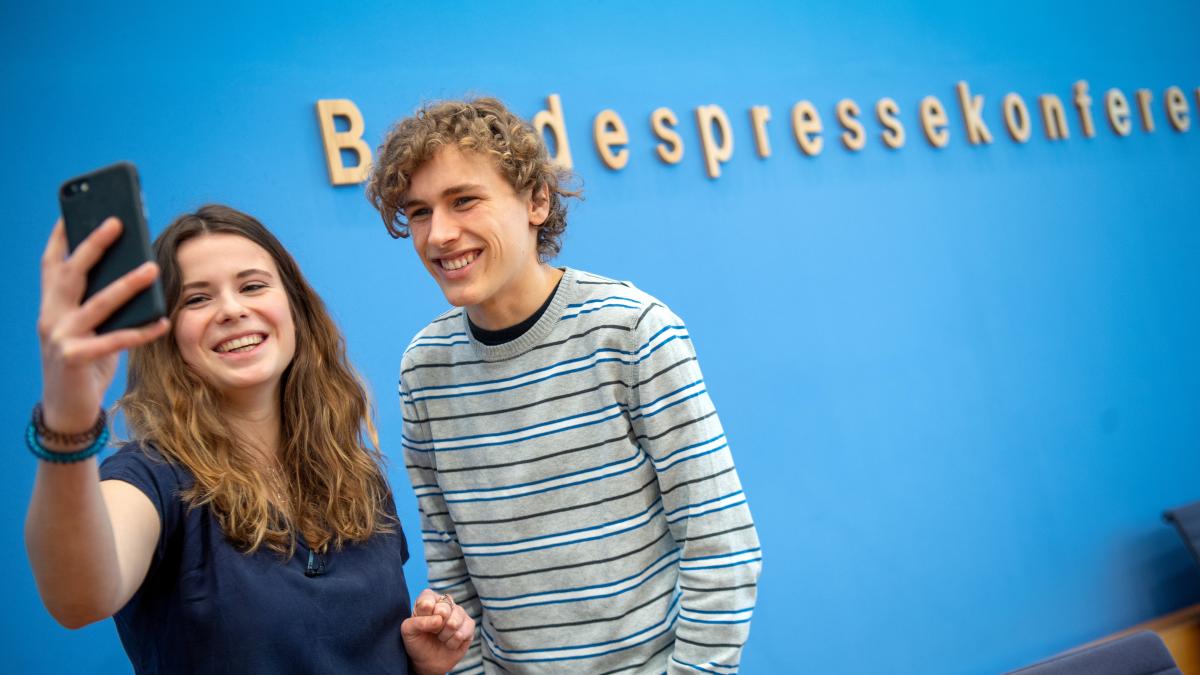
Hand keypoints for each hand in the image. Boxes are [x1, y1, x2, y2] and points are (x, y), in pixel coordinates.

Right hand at [38, 218, 168, 439]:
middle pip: (72, 273)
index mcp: (51, 306)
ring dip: (126, 284)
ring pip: (97, 304)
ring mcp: (60, 338)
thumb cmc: (84, 363)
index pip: (51, 264)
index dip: (61, 237)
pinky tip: (162, 321)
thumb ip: (102, 305)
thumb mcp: (88, 329)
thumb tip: (137, 273)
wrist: (67, 410)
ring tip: (152, 268)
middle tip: (117, 221)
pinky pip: (115, 341)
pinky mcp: (76, 359)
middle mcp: (50, 317)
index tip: (72, 210)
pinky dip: (141, 331)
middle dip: (94, 245)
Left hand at [402, 588, 474, 674]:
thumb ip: (418, 621)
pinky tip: (449, 643)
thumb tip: (439, 618)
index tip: (421, 623)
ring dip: (444, 636)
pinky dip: (453, 643)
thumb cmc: (417, 642)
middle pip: (444, 609)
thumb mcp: (408, 632)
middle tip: (432, 632)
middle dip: (436, 627)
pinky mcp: (469, 625)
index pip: (428, 598)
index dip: (425, 613)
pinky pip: (463, 633)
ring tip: (440, 638)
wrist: (428, 662)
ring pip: (454, 623)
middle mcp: (445, 603)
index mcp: (428, 599)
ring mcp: (459, 613)